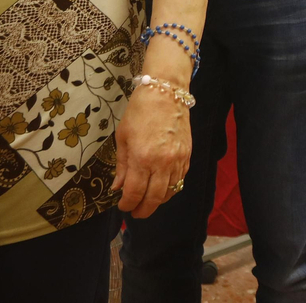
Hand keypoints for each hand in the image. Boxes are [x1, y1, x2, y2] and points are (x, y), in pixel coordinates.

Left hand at [111, 84, 190, 218]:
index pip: (135, 193)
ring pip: (170, 192)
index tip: (122, 206)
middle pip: (154, 199)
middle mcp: (162, 163)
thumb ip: (122, 165)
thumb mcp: (123, 136)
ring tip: (148, 202)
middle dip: (143, 210)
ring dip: (158, 201)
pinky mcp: (188, 156)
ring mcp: (178, 160)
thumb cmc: (140, 111)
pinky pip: (180, 180)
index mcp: (142, 158)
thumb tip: (118, 187)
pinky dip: (170, 189)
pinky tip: (162, 188)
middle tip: (135, 213)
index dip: (127, 204)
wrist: (166, 92)